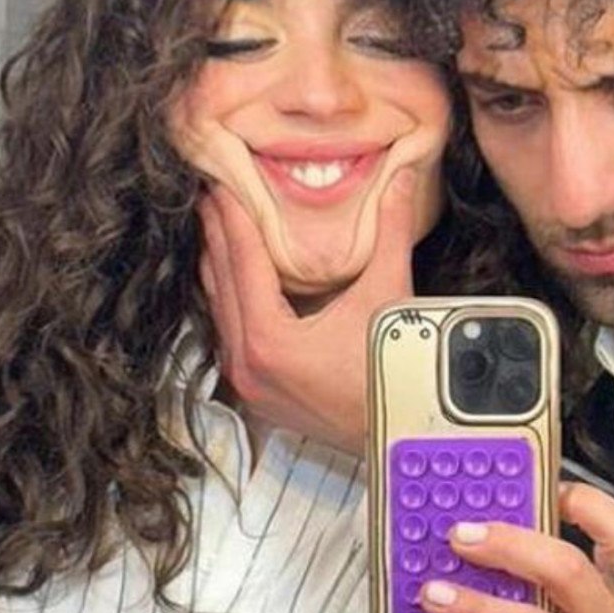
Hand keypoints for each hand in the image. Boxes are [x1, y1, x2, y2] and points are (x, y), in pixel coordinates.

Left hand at [198, 172, 418, 454]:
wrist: (399, 435)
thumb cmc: (395, 377)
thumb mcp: (389, 298)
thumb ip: (391, 233)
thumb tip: (403, 177)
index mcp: (270, 340)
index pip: (243, 262)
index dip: (232, 217)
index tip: (221, 182)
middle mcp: (248, 363)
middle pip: (221, 283)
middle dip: (217, 235)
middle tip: (210, 193)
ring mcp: (248, 382)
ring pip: (219, 310)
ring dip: (218, 267)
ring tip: (216, 227)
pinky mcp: (255, 393)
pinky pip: (228, 335)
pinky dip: (227, 301)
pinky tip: (231, 280)